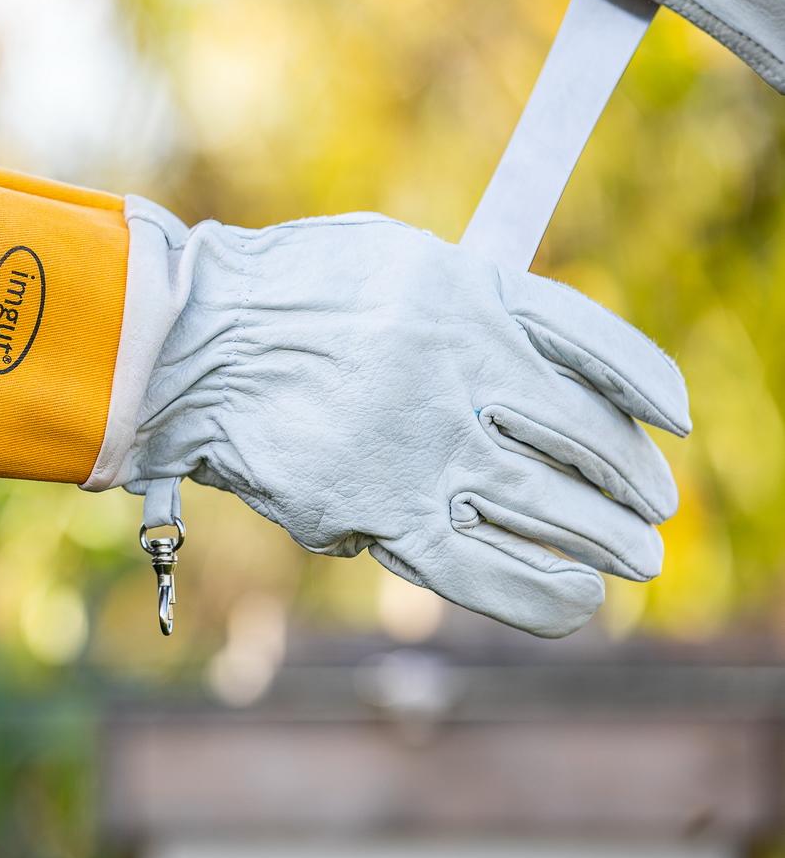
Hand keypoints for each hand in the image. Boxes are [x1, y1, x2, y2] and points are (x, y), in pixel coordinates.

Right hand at [119, 213, 689, 636]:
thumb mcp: (388, 256)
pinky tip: (578, 600)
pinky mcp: (379, 511)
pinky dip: (544, 592)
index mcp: (470, 295)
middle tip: (652, 513)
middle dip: (633, 484)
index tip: (671, 423)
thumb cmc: (277, 292)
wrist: (186, 343)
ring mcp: (424, 445)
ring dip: (608, 540)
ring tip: (633, 561)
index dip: (647, 390)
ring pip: (550, 507)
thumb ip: (465, 294)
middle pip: (586, 438)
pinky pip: (484, 568)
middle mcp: (461, 369)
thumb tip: (528, 348)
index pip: (596, 350)